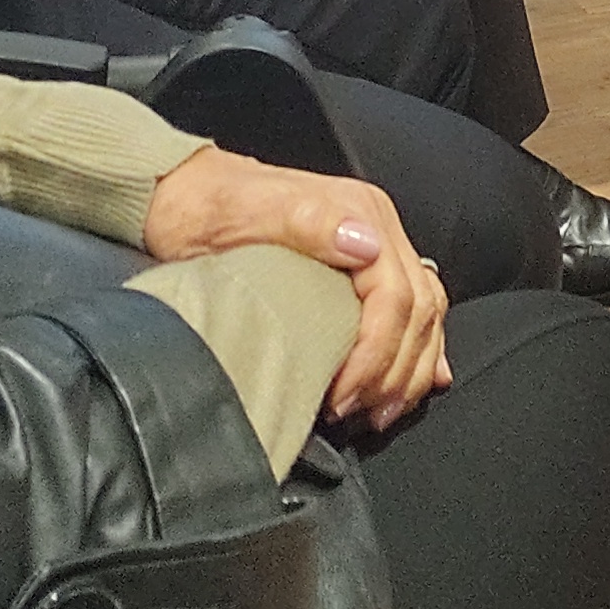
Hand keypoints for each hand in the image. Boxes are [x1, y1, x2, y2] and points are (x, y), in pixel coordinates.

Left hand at [140, 149, 452, 432]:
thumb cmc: (208, 210)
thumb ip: (308, 223)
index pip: (397, 296)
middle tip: (359, 414)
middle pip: (419, 309)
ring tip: (379, 411)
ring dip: (410, 368)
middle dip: (395, 372)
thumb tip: (364, 245)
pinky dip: (419, 347)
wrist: (184, 194)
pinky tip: (419, 376)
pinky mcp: (363, 266)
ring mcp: (373, 244)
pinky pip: (413, 307)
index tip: (343, 396)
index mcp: (359, 212)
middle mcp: (375, 225)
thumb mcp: (246, 214)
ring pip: (425, 313)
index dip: (377, 355)